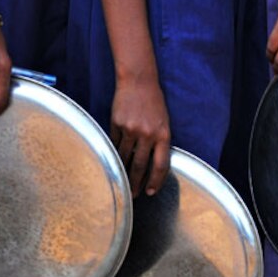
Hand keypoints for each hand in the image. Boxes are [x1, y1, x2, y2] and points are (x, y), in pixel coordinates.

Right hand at [110, 73, 171, 196]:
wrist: (138, 81)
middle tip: (133, 195)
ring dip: (123, 171)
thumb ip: (159, 141)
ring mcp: (131, 129)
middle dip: (136, 183)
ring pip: (125, 157)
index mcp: (164, 135)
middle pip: (140, 166)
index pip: (161, 165)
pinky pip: (115, 144)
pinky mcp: (117, 124)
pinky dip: (115, 154)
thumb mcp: (164, 122)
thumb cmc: (154, 103)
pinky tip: (113, 162)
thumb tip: (152, 164)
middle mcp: (148, 134)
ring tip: (121, 182)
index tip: (151, 192)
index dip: (156, 181)